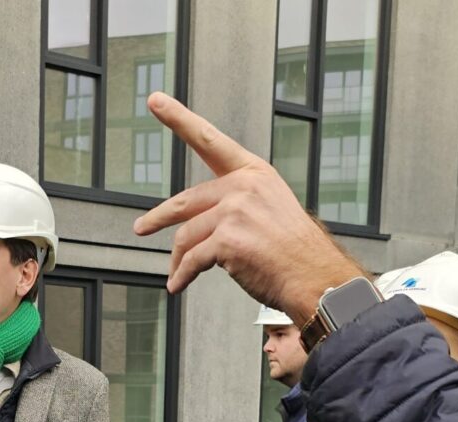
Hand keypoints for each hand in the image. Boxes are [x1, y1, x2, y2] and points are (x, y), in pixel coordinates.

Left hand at [134, 92, 363, 315]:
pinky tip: (179, 284)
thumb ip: (236, 204)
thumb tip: (197, 222)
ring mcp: (234, 212)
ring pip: (187, 236)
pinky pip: (192, 260)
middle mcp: (243, 186)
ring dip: (178, 259)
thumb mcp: (270, 209)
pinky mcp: (226, 241)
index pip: (209, 140)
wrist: (315, 276)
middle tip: (142, 227)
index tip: (156, 100)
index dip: (179, 119)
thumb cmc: (294, 251)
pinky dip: (183, 275)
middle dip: (159, 218)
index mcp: (254, 173)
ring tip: (176, 273)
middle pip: (186, 201)